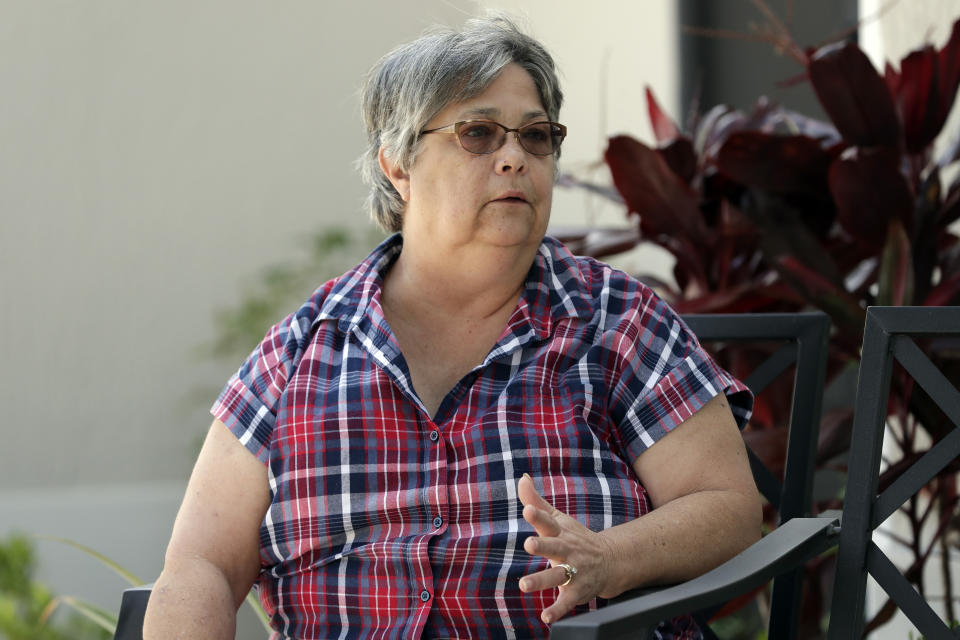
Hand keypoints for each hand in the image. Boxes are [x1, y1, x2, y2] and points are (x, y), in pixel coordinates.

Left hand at [517, 474, 620, 624]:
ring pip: (558, 576)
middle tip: (529, 543)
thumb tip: (521, 478)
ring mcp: (574, 571)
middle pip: (554, 547)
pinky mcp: (577, 591)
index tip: (528, 509)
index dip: (538, 515)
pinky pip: (567, 602)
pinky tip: (546, 617)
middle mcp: (568, 550)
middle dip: (542, 545)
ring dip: (541, 580)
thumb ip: (537, 501)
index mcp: (561, 532)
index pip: (548, 521)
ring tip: (524, 585)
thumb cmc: (575, 538)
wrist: (609, 561)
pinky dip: (557, 610)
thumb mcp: (557, 519)